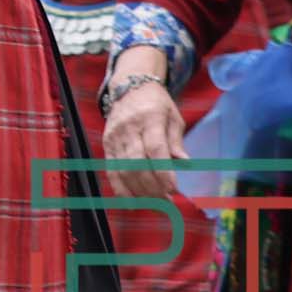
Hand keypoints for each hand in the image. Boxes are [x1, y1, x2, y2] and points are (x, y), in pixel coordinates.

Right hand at [99, 65, 188, 199]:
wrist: (128, 87)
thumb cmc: (157, 104)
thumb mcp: (173, 117)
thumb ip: (177, 141)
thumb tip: (185, 163)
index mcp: (150, 118)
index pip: (155, 149)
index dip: (163, 171)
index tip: (173, 190)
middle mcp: (129, 127)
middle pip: (137, 162)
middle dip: (152, 185)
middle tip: (167, 201)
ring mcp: (115, 136)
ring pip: (123, 168)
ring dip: (139, 190)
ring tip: (155, 204)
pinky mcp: (107, 143)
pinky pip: (111, 168)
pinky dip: (120, 187)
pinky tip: (131, 201)